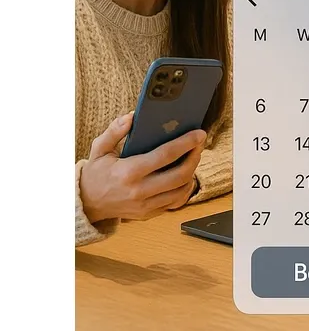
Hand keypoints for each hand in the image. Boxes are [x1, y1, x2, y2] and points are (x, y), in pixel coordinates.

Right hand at [79, 112, 206, 223]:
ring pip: (182, 190)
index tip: (199, 133)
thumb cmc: (96, 174)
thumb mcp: (99, 149)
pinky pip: (176, 202)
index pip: (165, 155)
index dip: (186, 143)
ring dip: (193, 172)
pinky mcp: (149, 214)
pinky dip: (185, 188)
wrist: (86, 204)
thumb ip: (114, 131)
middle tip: (200, 143)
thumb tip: (132, 117)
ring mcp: (146, 205)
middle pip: (180, 174)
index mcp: (128, 172)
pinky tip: (186, 176)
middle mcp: (139, 191)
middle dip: (195, 156)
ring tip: (193, 157)